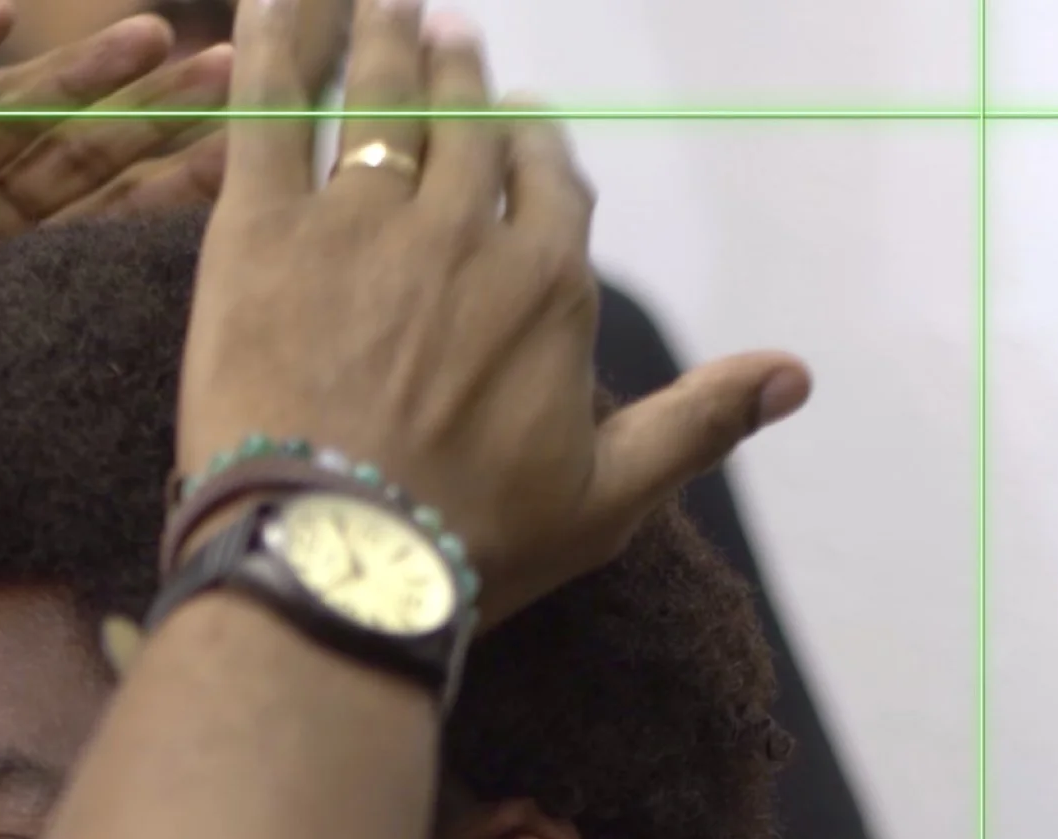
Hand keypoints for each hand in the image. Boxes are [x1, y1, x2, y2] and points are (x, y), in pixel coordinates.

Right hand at [0, 0, 231, 497]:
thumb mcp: (7, 401)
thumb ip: (77, 368)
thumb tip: (198, 373)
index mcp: (23, 279)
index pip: (119, 212)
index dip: (185, 174)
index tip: (261, 144)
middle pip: (79, 152)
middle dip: (153, 108)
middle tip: (227, 70)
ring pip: (6, 118)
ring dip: (76, 74)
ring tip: (147, 36)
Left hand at [177, 0, 811, 626]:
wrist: (336, 564)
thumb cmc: (470, 546)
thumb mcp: (606, 501)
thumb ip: (696, 425)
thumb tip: (795, 377)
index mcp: (548, 284)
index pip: (549, 184)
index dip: (534, 149)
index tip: (523, 124)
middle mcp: (462, 232)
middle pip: (467, 128)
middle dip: (459, 79)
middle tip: (442, 37)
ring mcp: (361, 223)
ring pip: (382, 104)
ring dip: (387, 44)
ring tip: (385, 6)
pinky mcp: (262, 234)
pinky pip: (273, 111)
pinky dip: (277, 47)